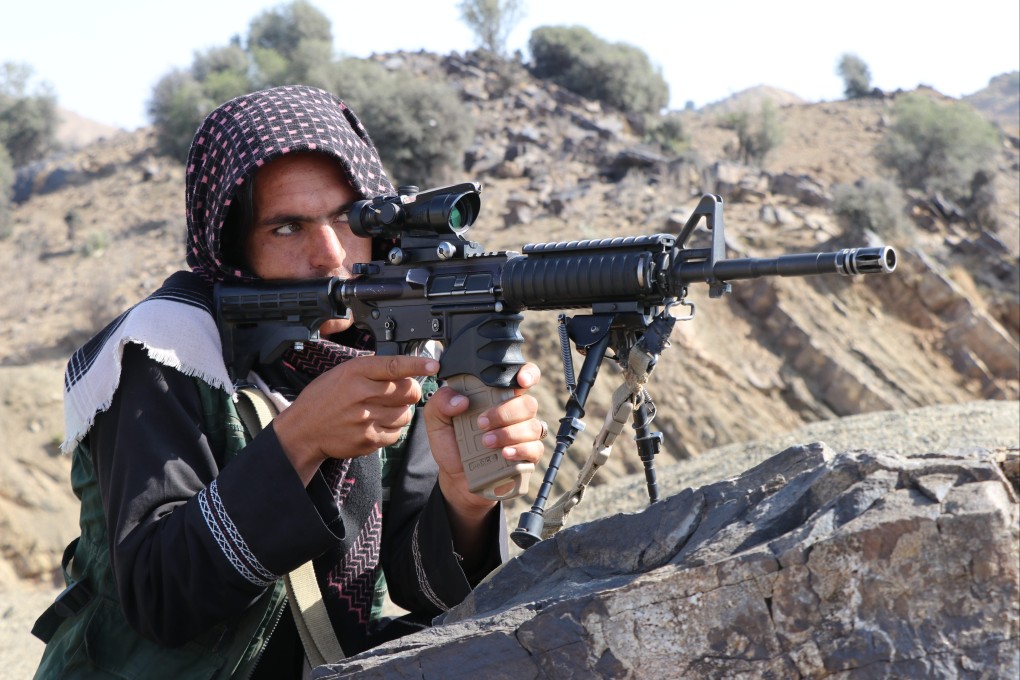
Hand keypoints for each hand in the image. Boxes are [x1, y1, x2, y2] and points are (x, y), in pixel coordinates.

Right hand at [274, 355, 439, 484]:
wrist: (303, 430)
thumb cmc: (323, 398)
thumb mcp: (341, 372)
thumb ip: (371, 369)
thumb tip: (403, 367)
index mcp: (355, 372)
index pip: (394, 366)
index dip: (417, 365)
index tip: (433, 365)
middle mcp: (362, 394)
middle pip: (408, 391)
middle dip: (411, 391)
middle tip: (401, 392)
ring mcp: (366, 419)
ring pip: (406, 413)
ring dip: (401, 411)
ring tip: (384, 409)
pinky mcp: (368, 439)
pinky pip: (397, 433)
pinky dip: (393, 428)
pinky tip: (379, 423)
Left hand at [423, 363, 543, 521]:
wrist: (456, 479)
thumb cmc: (453, 445)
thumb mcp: (437, 421)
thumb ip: (440, 402)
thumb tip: (460, 399)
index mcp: (496, 397)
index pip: (521, 377)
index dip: (528, 373)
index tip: (520, 380)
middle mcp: (515, 413)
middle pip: (528, 402)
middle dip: (505, 412)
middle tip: (481, 423)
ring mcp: (524, 435)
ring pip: (532, 425)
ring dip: (508, 433)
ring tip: (486, 442)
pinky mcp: (528, 456)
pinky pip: (535, 449)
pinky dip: (519, 449)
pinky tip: (504, 453)